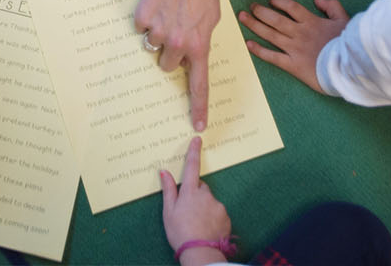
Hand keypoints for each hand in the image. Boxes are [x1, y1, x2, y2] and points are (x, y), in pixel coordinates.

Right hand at [137, 0, 219, 131]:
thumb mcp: (212, 17)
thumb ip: (203, 40)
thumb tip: (192, 53)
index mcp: (199, 46)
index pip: (199, 85)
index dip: (198, 107)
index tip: (196, 125)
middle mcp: (178, 44)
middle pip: (168, 65)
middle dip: (171, 52)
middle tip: (177, 29)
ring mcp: (159, 33)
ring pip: (153, 46)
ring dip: (159, 33)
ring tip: (168, 11)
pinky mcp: (142, 19)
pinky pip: (141, 27)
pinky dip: (147, 18)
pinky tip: (158, 2)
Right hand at [160, 137, 231, 265]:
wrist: (200, 251)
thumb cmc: (180, 232)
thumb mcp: (169, 211)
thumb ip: (168, 190)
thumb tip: (164, 172)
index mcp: (190, 192)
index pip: (192, 166)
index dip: (194, 152)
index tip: (197, 139)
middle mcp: (206, 194)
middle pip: (201, 187)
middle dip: (195, 193)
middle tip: (186, 210)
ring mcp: (217, 205)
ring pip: (209, 201)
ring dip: (204, 207)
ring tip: (196, 223)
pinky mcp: (225, 215)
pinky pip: (217, 211)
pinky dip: (212, 216)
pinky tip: (205, 227)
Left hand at [238, 0, 348, 93]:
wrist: (350, 68)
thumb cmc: (349, 45)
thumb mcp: (345, 21)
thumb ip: (332, 7)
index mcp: (312, 22)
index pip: (291, 7)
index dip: (279, 2)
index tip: (271, 0)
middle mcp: (299, 33)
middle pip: (275, 19)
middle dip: (260, 11)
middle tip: (250, 6)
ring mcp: (294, 49)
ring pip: (270, 34)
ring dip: (254, 25)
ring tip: (242, 17)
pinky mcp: (293, 65)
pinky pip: (272, 56)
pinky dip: (259, 50)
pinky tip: (248, 44)